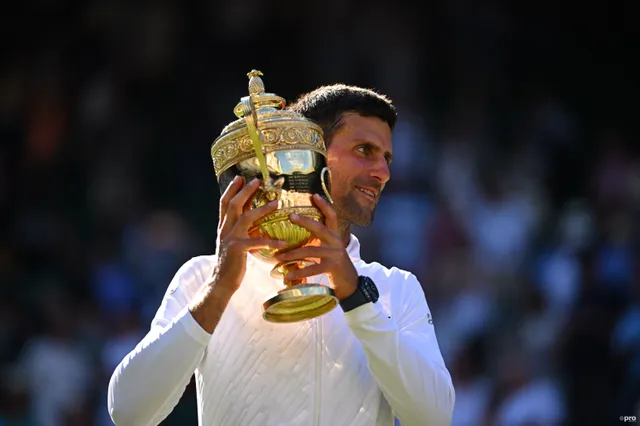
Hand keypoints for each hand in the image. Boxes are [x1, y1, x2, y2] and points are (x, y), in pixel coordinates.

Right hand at [213, 176, 286, 292]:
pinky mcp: (238, 250)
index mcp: (223, 228)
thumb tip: (251, 219)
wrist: (221, 283)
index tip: (240, 177)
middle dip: (245, 191)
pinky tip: (283, 242)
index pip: (224, 203)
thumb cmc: (231, 264)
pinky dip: (271, 242)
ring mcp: (230, 239)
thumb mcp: (233, 243)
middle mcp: (225, 230)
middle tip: (257, 181)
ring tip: (276, 203)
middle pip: (234, 205)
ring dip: (261, 209)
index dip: (231, 189)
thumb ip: (239, 231)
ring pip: (245, 218)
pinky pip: (257, 242)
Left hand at [274, 194, 357, 300]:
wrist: (350, 283)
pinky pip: (313, 268)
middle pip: (320, 228)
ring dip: (292, 253)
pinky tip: (288, 274)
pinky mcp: (332, 267)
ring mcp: (335, 254)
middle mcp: (336, 242)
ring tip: (278, 257)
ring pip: (311, 250)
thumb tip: (293, 237)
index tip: (313, 195)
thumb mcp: (328, 249)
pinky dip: (299, 271)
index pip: (331, 216)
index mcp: (335, 235)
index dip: (324, 205)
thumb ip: (316, 242)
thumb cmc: (333, 264)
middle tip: (290, 215)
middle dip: (304, 221)